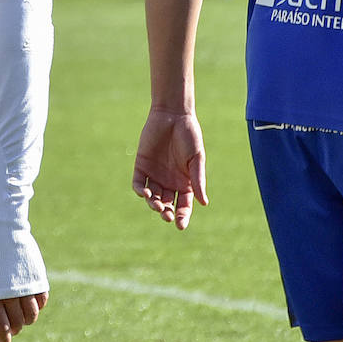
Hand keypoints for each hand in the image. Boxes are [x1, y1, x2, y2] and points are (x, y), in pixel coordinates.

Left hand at [0, 266, 46, 341]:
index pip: (0, 326)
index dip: (3, 338)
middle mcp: (9, 292)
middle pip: (17, 323)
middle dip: (14, 329)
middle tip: (10, 327)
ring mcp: (25, 285)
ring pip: (32, 315)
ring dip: (27, 320)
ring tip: (21, 316)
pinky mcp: (38, 277)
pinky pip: (42, 301)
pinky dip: (37, 307)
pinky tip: (30, 303)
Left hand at [132, 107, 206, 228]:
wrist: (172, 115)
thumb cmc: (189, 136)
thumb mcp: (196, 158)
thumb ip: (197, 179)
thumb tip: (204, 203)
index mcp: (185, 183)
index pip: (184, 205)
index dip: (183, 216)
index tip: (181, 225)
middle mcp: (169, 182)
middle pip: (167, 204)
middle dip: (166, 213)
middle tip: (166, 215)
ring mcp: (154, 175)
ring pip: (152, 197)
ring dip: (153, 204)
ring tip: (156, 205)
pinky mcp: (141, 166)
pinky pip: (138, 183)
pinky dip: (140, 191)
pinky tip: (145, 193)